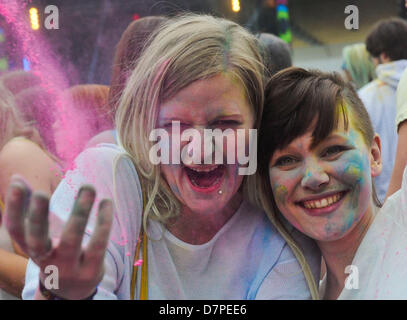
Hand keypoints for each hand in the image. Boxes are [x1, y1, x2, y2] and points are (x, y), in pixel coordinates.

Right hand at [4, 175, 112, 298]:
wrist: (73, 292)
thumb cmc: (56, 255)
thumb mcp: (41, 237)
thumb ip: (30, 209)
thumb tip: (16, 177)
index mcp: (32, 250)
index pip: (16, 230)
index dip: (15, 208)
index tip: (16, 183)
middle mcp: (47, 261)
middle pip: (38, 240)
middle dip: (38, 217)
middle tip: (40, 193)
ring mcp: (69, 268)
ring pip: (72, 240)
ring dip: (79, 212)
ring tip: (88, 187)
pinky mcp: (91, 271)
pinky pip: (98, 244)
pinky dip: (103, 222)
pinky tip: (107, 202)